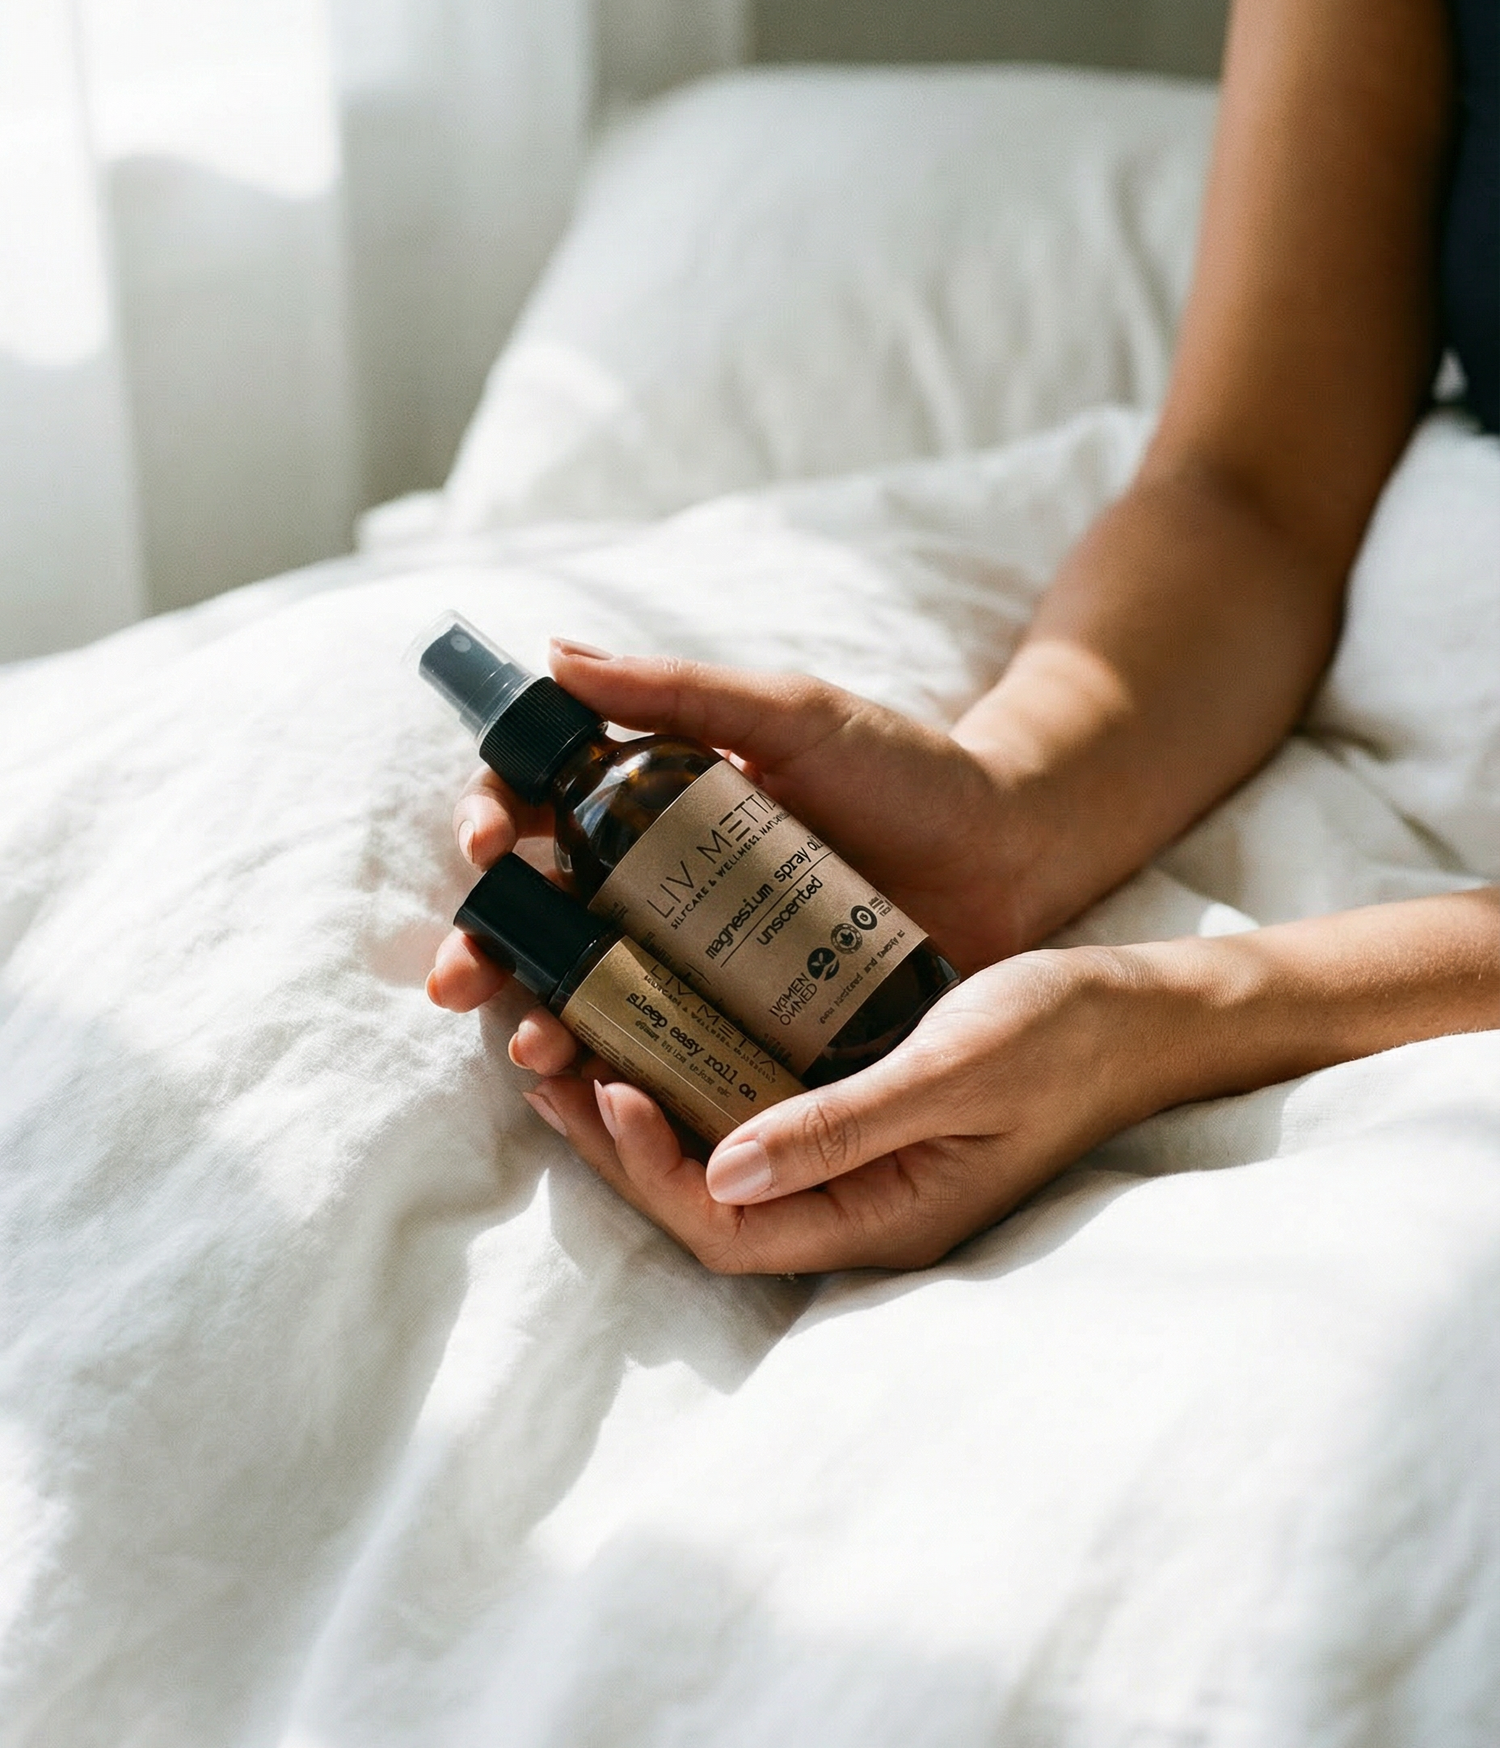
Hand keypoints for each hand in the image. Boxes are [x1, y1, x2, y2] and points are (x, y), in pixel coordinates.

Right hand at [428, 639, 1029, 1012]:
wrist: (1012, 852)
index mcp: (653, 800)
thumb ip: (680, 690)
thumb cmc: (906, 770)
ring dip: (538, 1024)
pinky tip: (599, 1091)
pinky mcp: (749, 1023)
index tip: (489, 844)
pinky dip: (623, 1072)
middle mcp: (660, 882)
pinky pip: (671, 1049)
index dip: (493, 823)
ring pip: (590, 993)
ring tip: (529, 1053)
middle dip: (486, 947)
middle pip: (542, 915)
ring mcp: (702, 959)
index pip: (539, 806)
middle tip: (461, 978)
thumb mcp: (792, 716)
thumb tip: (552, 656)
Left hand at [517, 945, 1163, 1273]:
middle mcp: (856, 1206)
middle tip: (544, 1063)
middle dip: (618, 1141)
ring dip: (643, 1104)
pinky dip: (693, 1071)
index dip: (651, 1167)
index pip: (731, 1226)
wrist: (1135, 1015)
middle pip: (705, 1199)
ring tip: (569, 1039)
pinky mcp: (854, 1116)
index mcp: (883, 1218)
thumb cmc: (1061, 1038)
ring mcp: (854, 1166)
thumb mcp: (955, 1071)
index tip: (603, 1083)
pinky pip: (752, 1110)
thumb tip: (722, 1171)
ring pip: (719, 1154)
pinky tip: (653, 1018)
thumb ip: (844, 1125)